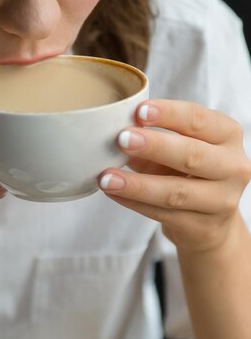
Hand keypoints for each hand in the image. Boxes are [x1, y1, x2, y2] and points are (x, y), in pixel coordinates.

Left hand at [99, 100, 250, 254]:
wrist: (210, 223)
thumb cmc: (188, 172)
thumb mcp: (177, 147)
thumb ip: (150, 136)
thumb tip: (110, 127)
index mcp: (227, 135)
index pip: (199, 120)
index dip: (169, 114)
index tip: (139, 111)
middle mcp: (232, 167)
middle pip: (192, 154)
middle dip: (154, 146)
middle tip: (121, 139)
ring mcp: (221, 200)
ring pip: (175, 191)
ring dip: (137, 184)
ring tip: (107, 176)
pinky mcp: (202, 227)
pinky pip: (162, 213)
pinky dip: (134, 202)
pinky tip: (113, 192)